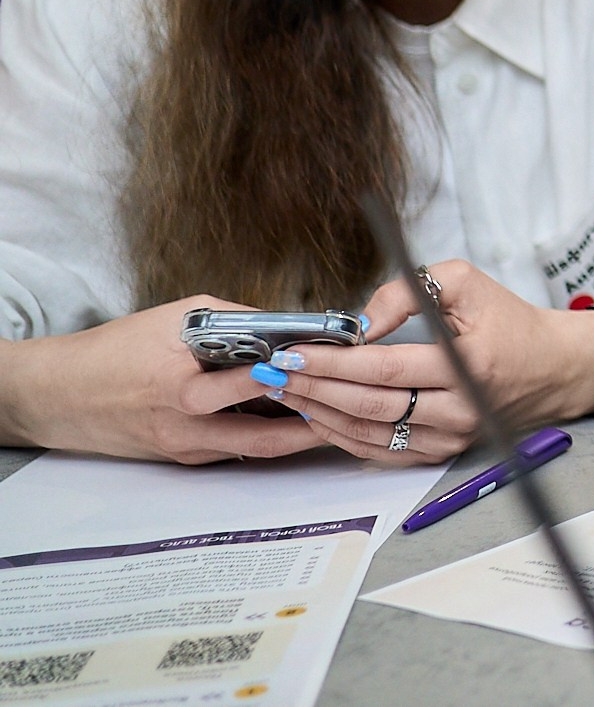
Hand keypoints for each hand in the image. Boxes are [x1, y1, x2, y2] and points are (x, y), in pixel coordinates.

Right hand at [0, 297, 320, 462]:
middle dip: (311, 423)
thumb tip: (287, 323)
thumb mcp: (177, 317)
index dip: (291, 375)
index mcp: (180, 384)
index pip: (246, 384)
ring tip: (336, 415)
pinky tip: (297, 419)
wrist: (61, 394)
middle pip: (264, 436)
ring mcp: (186, 447)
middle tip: (349, 406)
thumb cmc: (117, 349)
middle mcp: (185, 424)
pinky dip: (268, 435)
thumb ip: (234, 320)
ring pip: (256, 449)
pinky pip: (237, 449)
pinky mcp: (186, 458)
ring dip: (297, 434)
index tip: (330, 362)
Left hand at [254, 261, 593, 463]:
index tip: (292, 352)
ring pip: (372, 432)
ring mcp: (452, 436)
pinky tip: (318, 415)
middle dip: (314, 387)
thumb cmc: (510, 320)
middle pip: (371, 404)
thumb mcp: (467, 282)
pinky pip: (384, 451)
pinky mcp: (444, 451)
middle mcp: (461, 408)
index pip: (385, 368)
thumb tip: (359, 323)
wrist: (555, 367)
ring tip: (286, 391)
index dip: (333, 362)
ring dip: (321, 413)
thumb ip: (409, 290)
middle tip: (273, 372)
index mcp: (469, 364)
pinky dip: (344, 436)